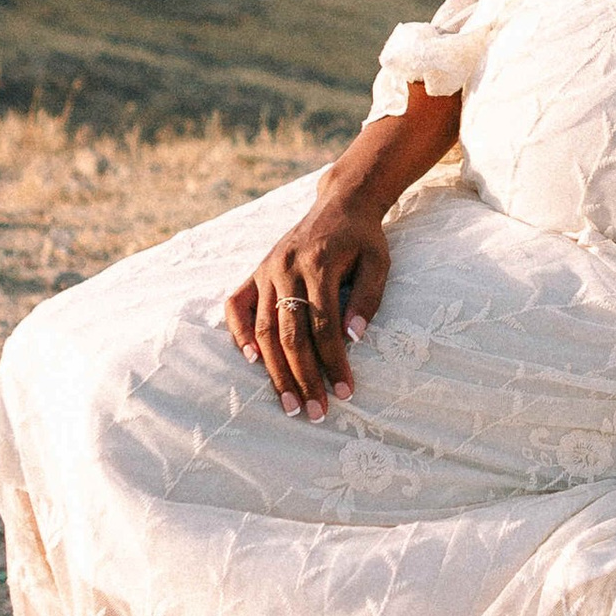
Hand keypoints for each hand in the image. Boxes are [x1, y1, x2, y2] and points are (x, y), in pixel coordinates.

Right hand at [225, 188, 391, 419]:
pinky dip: (239, 333)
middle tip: (314, 412)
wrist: (339, 204)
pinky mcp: (256, 271)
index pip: (324, 326)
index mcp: (319, 265)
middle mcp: (287, 268)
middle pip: (290, 334)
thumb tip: (354, 339)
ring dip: (275, 370)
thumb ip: (369, 299)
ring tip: (289, 403)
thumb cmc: (363, 238)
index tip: (345, 392)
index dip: (334, 362)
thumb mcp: (379, 262)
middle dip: (303, 377)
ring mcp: (267, 270)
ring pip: (264, 328)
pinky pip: (236, 305)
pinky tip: (252, 361)